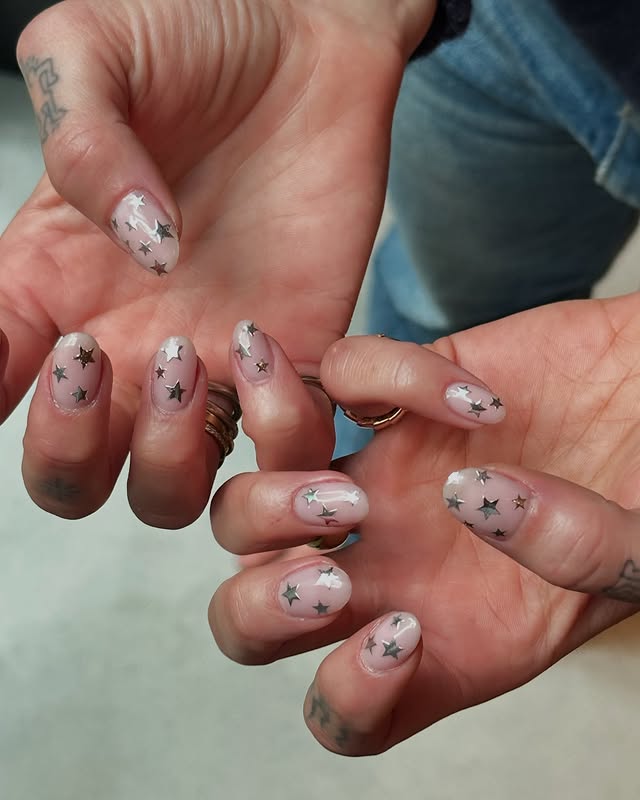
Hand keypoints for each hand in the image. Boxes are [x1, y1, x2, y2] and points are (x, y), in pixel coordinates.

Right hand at [2, 0, 434, 523]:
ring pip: (171, 490)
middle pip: (74, 477)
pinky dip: (278, 432)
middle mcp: (124, 343)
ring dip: (167, 459)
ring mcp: (210, 361)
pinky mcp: (296, 357)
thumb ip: (81, 140)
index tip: (31, 349)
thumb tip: (135, 244)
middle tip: (98, 355)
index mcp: (50, 281)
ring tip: (189, 351)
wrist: (307, 41)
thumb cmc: (193, 37)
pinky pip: (283, 444)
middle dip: (69, 454)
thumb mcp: (97, 54)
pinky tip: (265, 344)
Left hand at [208, 293, 639, 753]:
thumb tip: (474, 500)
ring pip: (247, 504)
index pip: (344, 712)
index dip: (346, 696)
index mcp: (450, 635)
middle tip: (334, 573)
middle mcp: (395, 562)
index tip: (405, 636)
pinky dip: (387, 380)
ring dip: (270, 498)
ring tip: (349, 491)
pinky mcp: (394, 390)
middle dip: (264, 602)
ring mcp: (380, 475)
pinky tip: (474, 398)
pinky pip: (338, 377)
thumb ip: (580, 552)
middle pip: (253, 614)